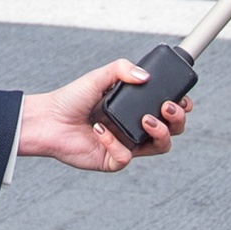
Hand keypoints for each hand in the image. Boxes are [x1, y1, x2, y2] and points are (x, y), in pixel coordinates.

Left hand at [19, 59, 191, 171]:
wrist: (48, 119)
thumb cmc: (72, 98)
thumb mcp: (100, 75)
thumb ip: (123, 68)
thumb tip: (147, 77)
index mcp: (135, 109)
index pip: (168, 111)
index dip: (181, 107)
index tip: (182, 99)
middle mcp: (134, 128)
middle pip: (172, 130)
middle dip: (177, 120)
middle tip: (167, 108)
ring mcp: (125, 145)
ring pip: (160, 147)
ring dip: (160, 133)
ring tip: (146, 120)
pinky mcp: (111, 160)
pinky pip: (125, 157)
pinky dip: (116, 143)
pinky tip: (100, 130)